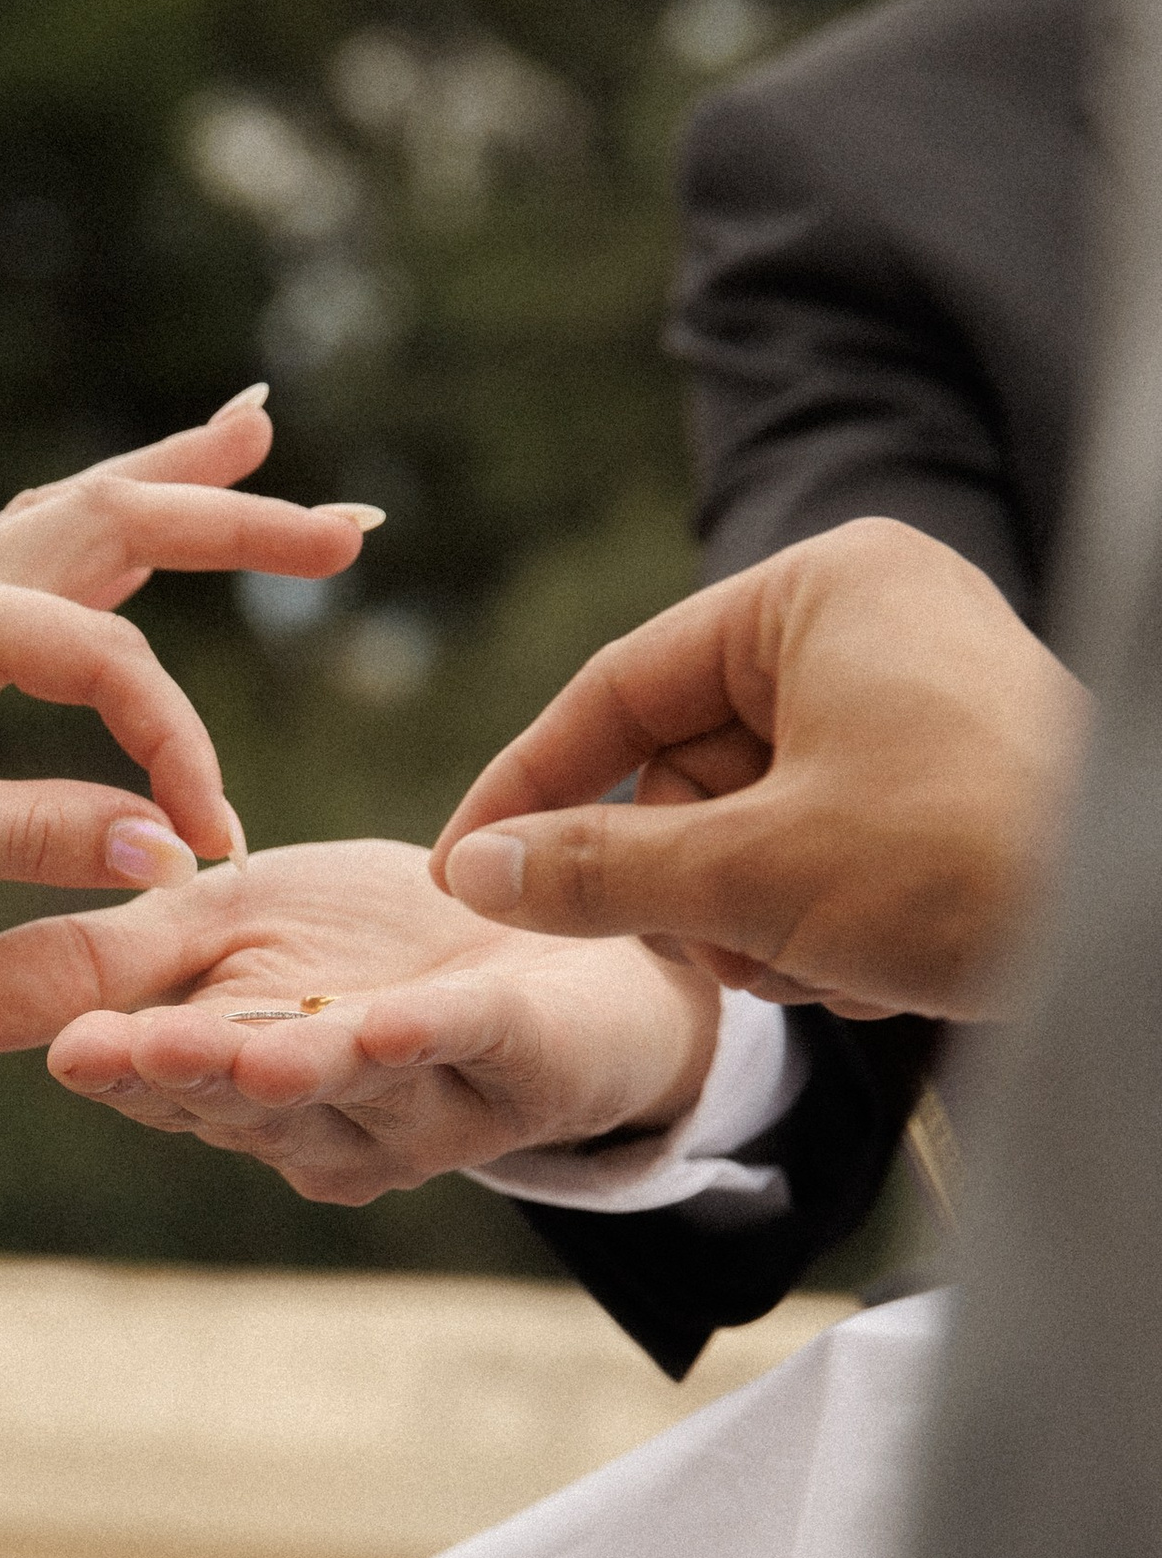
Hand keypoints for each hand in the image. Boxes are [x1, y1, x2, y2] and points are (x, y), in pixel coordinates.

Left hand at [0, 391, 371, 969]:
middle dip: (234, 518)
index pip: (104, 660)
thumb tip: (169, 847)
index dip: (175, 748)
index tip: (208, 845)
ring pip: (75, 528)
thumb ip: (29, 835)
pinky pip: (36, 579)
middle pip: (114, 525)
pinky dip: (106, 548)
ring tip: (258, 440)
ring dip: (173, 493)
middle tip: (351, 522)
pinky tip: (135, 529)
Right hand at [0, 837, 719, 1204]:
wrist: (562, 946)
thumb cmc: (371, 945)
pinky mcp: (520, 1059)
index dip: (118, 1065)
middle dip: (193, 1075)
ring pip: (353, 1086)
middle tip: (127, 1053)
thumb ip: (92, 967)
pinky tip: (394, 1022)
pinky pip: (468, 1044)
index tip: (64, 1047)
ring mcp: (424, 1106)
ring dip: (302, 1069)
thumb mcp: (214, 929)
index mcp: (233, 1088)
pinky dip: (432, 1033)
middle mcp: (321, 1124)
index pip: (161, 1079)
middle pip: (247, 1097)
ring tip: (249, 1051)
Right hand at [431, 520, 1090, 1020]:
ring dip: (755, 918)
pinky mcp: (941, 777)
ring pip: (747, 825)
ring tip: (823, 960)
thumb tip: (475, 874)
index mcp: (818, 590)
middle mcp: (866, 622)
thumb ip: (598, 869)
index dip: (529, 788)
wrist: (1143, 930)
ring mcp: (911, 698)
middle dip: (688, 880)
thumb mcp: (754, 874)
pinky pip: (817, 846)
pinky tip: (873, 967)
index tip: (463, 875)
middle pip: (684, 766)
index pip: (620, 686)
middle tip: (725, 950)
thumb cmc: (967, 864)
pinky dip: (818, 921)